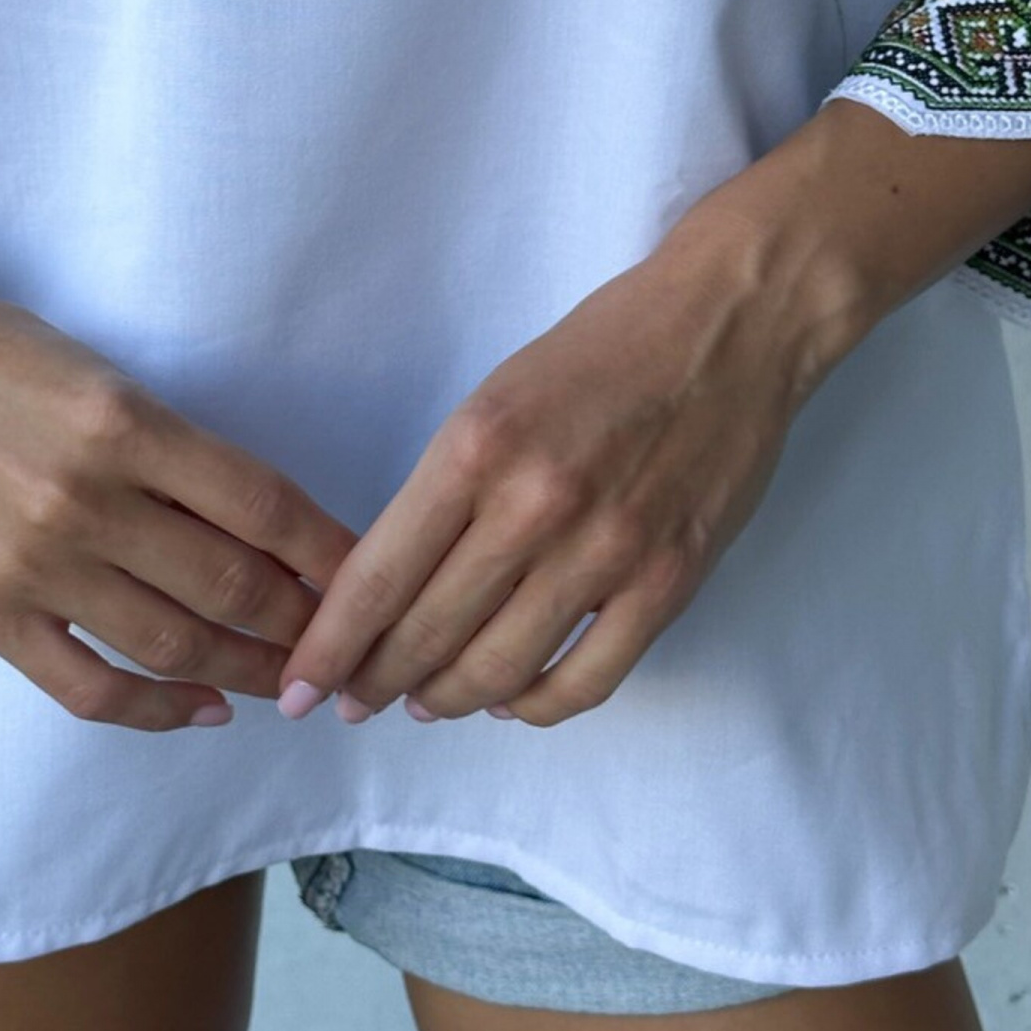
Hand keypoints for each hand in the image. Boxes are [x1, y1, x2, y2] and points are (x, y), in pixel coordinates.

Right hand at [0, 106, 357, 733]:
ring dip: (248, 672)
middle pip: (229, 585)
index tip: (372, 574)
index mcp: (123, 421)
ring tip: (294, 679)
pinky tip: (205, 709)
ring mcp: (31, 563)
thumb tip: (276, 532)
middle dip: (304, 623)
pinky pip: (88, 687)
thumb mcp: (108, 378)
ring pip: (172, 645)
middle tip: (350, 643)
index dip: (328, 550)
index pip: (262, 504)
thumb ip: (183, 454)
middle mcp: (81, 496)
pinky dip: (157, 710)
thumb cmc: (5, 356)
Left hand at [270, 227, 821, 729]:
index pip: (379, 575)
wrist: (729, 325)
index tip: (300, 686)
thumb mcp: (497, 396)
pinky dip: (535, 705)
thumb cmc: (604, 348)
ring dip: (449, 700)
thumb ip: (451, 487)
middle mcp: (534, 505)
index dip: (331, 646)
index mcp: (477, 447)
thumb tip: (401, 582)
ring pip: (499, 670)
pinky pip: (585, 681)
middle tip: (355, 701)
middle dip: (376, 682)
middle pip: (428, 633)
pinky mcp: (667, 583)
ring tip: (426, 702)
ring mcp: (606, 551)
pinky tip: (511, 699)